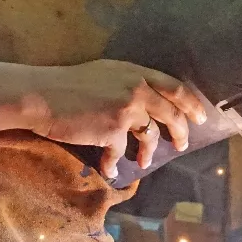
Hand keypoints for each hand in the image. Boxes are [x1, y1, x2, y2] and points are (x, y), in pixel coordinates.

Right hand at [18, 60, 206, 176]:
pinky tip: (110, 169)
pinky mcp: (112, 130)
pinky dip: (115, 162)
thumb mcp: (104, 74)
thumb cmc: (66, 84)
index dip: (191, 103)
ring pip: (150, 135)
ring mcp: (126, 109)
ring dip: (149, 151)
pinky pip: (120, 151)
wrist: (41, 95)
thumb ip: (126, 83)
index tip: (201, 117)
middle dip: (181, 131)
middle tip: (183, 144)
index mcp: (135, 72)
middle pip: (171, 112)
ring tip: (145, 161)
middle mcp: (136, 88)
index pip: (175, 87)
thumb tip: (143, 100)